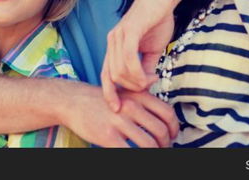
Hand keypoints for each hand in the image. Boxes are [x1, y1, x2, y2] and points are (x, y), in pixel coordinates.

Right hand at [64, 85, 178, 147]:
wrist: (74, 101)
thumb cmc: (102, 100)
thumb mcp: (125, 92)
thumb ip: (143, 96)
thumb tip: (162, 99)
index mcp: (138, 95)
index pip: (167, 113)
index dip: (174, 128)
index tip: (173, 136)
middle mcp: (131, 107)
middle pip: (161, 130)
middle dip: (166, 144)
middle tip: (164, 148)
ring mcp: (120, 122)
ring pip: (149, 144)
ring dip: (155, 153)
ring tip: (153, 153)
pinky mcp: (109, 137)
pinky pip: (131, 152)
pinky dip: (139, 157)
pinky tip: (137, 155)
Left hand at [101, 0, 175, 111]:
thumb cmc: (158, 19)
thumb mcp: (152, 49)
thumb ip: (146, 66)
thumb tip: (145, 84)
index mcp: (115, 45)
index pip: (106, 73)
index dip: (109, 93)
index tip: (118, 109)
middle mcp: (112, 41)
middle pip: (113, 77)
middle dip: (131, 88)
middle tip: (150, 84)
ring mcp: (118, 35)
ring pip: (119, 71)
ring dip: (136, 82)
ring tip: (152, 78)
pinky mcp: (129, 31)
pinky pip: (128, 59)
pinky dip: (137, 72)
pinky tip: (149, 75)